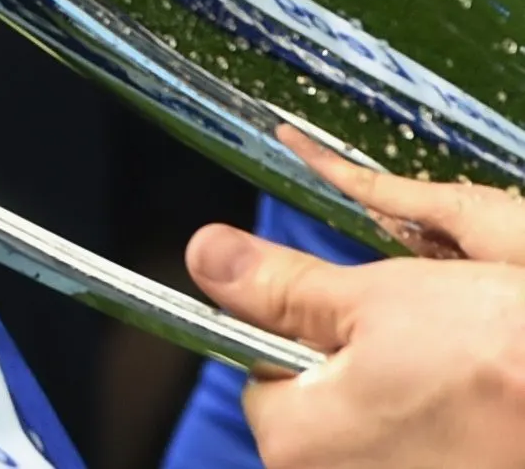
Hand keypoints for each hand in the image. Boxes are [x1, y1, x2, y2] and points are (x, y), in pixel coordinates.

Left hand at [188, 130, 524, 468]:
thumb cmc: (504, 361)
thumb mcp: (381, 299)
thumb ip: (284, 285)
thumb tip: (207, 255)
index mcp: (298, 439)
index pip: (265, 374)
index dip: (309, 333)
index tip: (359, 317)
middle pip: (324, 410)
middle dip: (366, 370)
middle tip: (431, 345)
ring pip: (382, 435)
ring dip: (415, 402)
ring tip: (470, 380)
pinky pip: (427, 456)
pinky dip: (451, 434)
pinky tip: (489, 416)